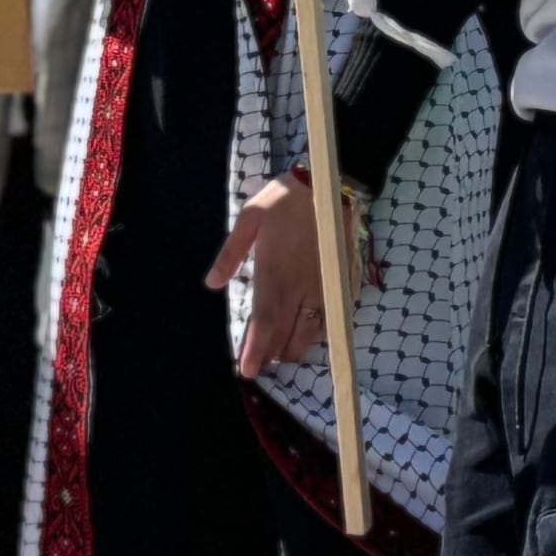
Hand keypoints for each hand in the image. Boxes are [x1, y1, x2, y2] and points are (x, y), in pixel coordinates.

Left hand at [209, 174, 345, 375]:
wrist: (332, 184)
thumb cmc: (285, 199)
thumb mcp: (249, 217)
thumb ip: (231, 254)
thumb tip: (212, 284)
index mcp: (276, 273)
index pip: (265, 322)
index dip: (256, 350)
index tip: (248, 370)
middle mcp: (302, 286)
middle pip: (288, 334)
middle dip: (273, 354)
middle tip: (261, 364)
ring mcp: (326, 286)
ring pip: (312, 331)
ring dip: (296, 346)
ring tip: (283, 354)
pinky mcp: (343, 282)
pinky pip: (333, 317)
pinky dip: (320, 331)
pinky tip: (311, 334)